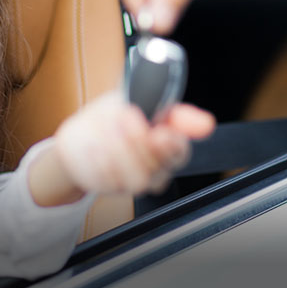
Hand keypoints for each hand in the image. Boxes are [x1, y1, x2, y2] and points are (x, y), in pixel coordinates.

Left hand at [31, 91, 214, 203]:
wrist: (82, 135)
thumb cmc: (114, 117)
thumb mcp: (140, 100)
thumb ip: (171, 111)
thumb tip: (205, 123)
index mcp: (168, 146)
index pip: (180, 153)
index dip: (173, 145)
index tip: (161, 132)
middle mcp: (154, 169)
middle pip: (158, 168)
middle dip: (139, 140)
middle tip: (125, 116)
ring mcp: (131, 182)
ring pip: (136, 179)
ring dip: (119, 150)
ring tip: (107, 127)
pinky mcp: (108, 187)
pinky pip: (107, 180)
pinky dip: (98, 158)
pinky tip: (93, 143)